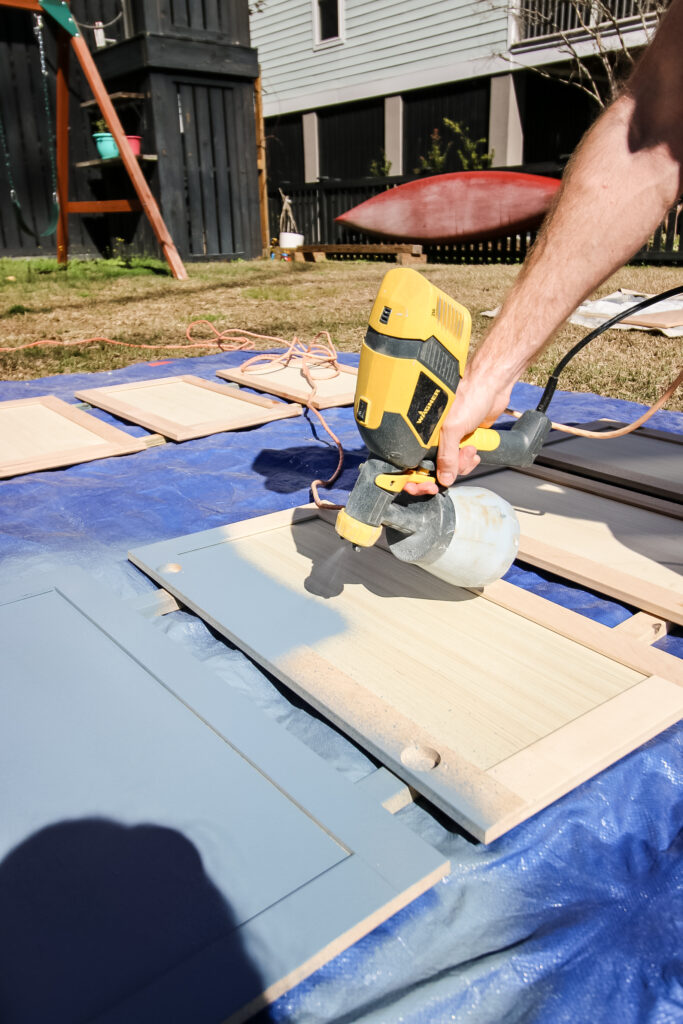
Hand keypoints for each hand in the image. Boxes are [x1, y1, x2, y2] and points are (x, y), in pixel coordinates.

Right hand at [404, 372, 511, 495]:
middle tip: (456, 467)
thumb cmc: (470, 396)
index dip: (418, 477)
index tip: (427, 486)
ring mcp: (449, 438)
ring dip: (463, 463)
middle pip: (434, 467)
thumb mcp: (453, 427)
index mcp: (423, 431)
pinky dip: (470, 459)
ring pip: (451, 465)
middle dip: (448, 471)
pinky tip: (475, 450)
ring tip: (470, 449)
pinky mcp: (463, 439)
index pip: (414, 461)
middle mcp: (433, 436)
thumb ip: (446, 455)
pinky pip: (463, 459)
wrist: (493, 386)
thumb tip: (444, 478)